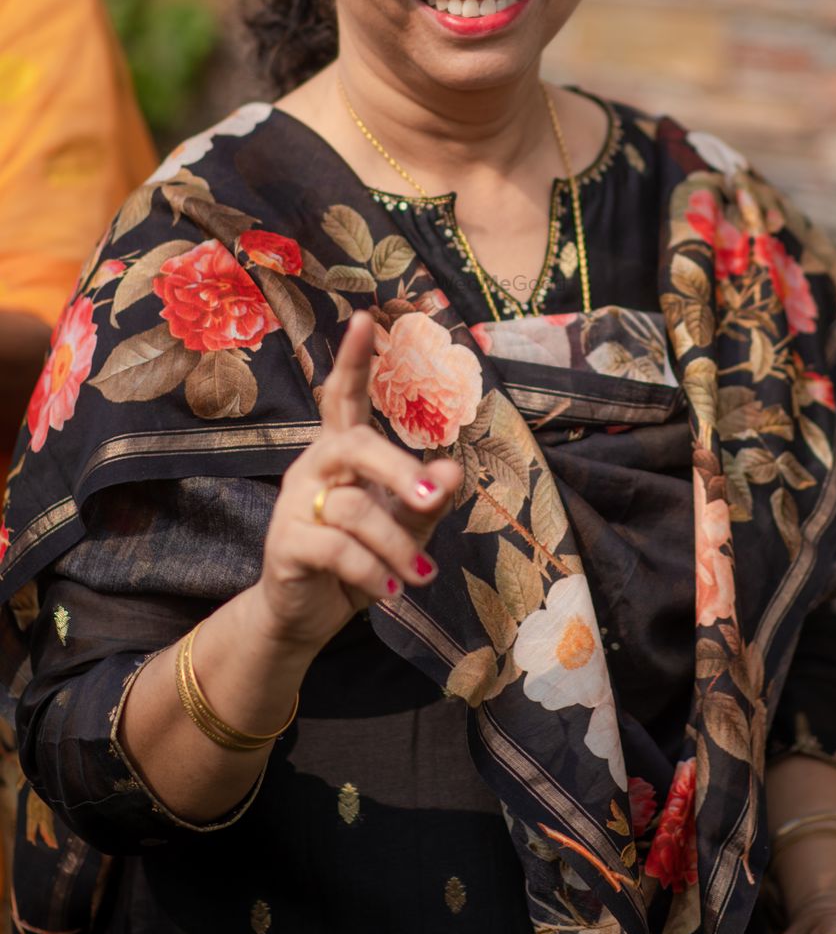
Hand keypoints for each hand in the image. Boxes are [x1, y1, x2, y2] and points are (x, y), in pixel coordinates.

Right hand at [254, 309, 461, 653]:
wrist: (309, 615)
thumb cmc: (362, 558)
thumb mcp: (405, 528)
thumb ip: (427, 498)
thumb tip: (453, 469)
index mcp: (342, 451)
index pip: (343, 396)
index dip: (353, 360)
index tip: (365, 318)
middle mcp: (314, 467)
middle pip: (354, 445)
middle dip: (398, 471)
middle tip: (434, 500)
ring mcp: (293, 504)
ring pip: (354, 509)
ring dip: (396, 545)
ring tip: (420, 575)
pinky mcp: (285, 544)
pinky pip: (335, 548)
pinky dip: (370, 571)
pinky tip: (389, 590)